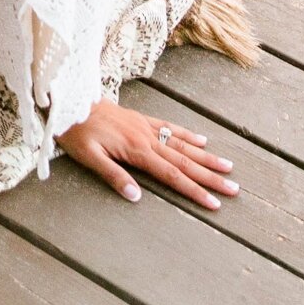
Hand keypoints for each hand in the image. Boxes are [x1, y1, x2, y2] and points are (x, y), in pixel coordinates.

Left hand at [56, 97, 238, 211]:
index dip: (194, 191)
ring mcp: (145, 127)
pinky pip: (169, 126)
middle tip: (234, 189)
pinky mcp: (141, 118)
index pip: (172, 176)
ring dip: (206, 156)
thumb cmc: (75, 132)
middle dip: (210, 177)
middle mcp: (146, 138)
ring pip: (182, 144)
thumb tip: (136, 197)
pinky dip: (187, 133)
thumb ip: (113, 176)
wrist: (69, 100)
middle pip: (184, 161)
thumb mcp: (88, 157)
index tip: (214, 204)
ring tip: (228, 166)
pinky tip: (203, 139)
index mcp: (136, 151)